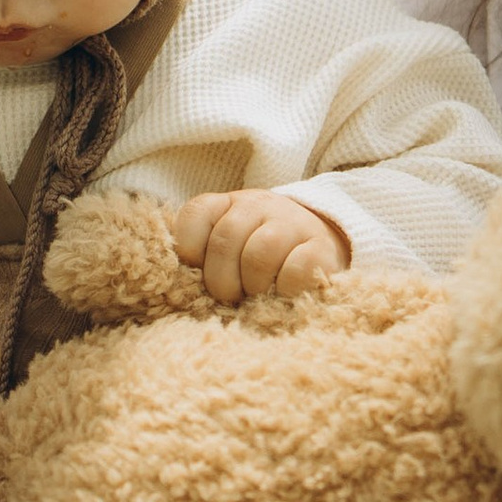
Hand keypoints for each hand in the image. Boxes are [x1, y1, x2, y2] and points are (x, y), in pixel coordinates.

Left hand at [169, 191, 352, 304]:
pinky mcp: (321, 246)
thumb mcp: (229, 247)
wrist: (320, 245)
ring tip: (259, 295)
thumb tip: (179, 287)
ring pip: (259, 254)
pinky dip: (285, 289)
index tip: (200, 273)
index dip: (190, 251)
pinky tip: (285, 293)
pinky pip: (296, 269)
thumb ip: (204, 257)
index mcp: (227, 204)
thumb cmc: (261, 256)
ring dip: (254, 285)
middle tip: (232, 296)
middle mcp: (258, 205)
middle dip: (222, 281)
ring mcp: (291, 222)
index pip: (196, 215)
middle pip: (225, 240)